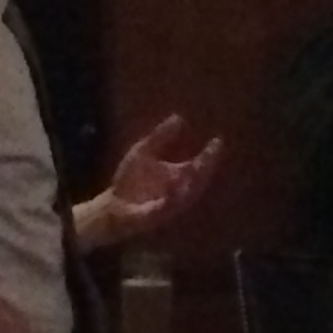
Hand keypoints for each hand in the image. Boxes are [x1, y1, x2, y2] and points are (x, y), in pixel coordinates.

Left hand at [91, 114, 225, 246]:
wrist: (114, 203)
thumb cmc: (131, 179)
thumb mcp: (144, 151)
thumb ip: (161, 136)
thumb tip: (179, 117)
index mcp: (180, 175)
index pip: (200, 164)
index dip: (210, 153)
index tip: (218, 140)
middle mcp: (180, 190)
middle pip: (199, 179)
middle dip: (207, 168)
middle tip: (212, 155)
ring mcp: (171, 204)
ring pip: (188, 195)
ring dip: (194, 184)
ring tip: (198, 168)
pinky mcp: (157, 215)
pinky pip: (168, 207)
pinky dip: (172, 199)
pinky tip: (174, 188)